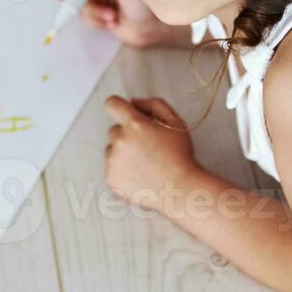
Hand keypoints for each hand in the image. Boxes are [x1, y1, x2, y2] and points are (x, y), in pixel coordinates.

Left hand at [102, 95, 197, 210]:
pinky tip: (141, 174)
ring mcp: (113, 161)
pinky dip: (123, 170)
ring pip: (112, 150)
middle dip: (128, 134)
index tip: (124, 113)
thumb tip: (134, 102)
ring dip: (124, 153)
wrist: (179, 189)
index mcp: (134, 124)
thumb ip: (153, 104)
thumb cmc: (180, 156)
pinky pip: (112, 168)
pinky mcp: (111, 178)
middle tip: (147, 146)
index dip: (119, 106)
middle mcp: (120, 141)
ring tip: (146, 163)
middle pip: (114, 130)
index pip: (112, 104)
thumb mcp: (175, 122)